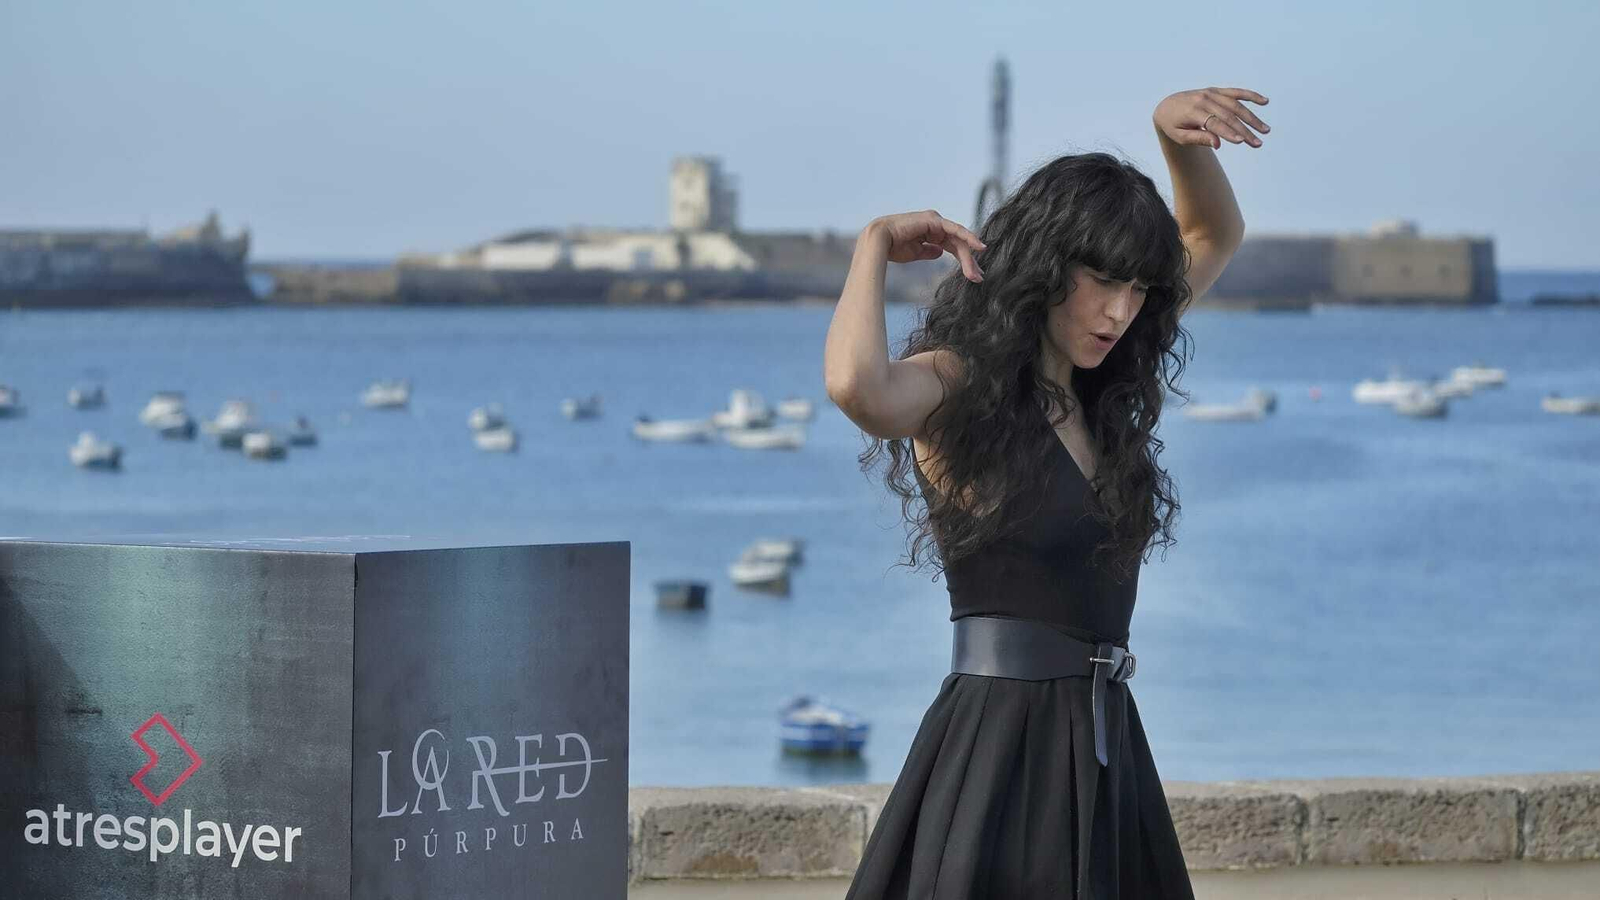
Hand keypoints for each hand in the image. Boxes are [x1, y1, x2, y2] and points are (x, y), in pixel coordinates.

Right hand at [866, 210, 985, 281]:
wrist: (878, 242)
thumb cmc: (892, 248)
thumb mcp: (916, 252)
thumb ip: (930, 251)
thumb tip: (941, 253)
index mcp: (931, 232)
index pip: (953, 247)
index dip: (964, 261)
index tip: (974, 276)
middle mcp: (935, 225)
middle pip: (958, 244)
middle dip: (969, 262)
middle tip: (979, 278)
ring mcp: (936, 221)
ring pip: (958, 239)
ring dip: (968, 257)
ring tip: (976, 273)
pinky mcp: (934, 220)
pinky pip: (955, 230)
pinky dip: (968, 237)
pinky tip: (978, 247)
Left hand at [1153, 87, 1269, 149]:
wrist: (1167, 106)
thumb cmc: (1173, 125)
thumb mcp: (1180, 136)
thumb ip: (1198, 139)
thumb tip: (1218, 144)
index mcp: (1193, 111)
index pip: (1214, 123)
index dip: (1228, 132)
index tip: (1242, 142)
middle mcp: (1204, 99)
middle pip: (1229, 116)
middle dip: (1245, 130)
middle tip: (1258, 143)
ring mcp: (1211, 93)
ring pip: (1236, 105)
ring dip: (1252, 117)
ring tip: (1265, 130)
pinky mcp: (1216, 91)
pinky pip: (1236, 92)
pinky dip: (1250, 96)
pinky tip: (1264, 101)